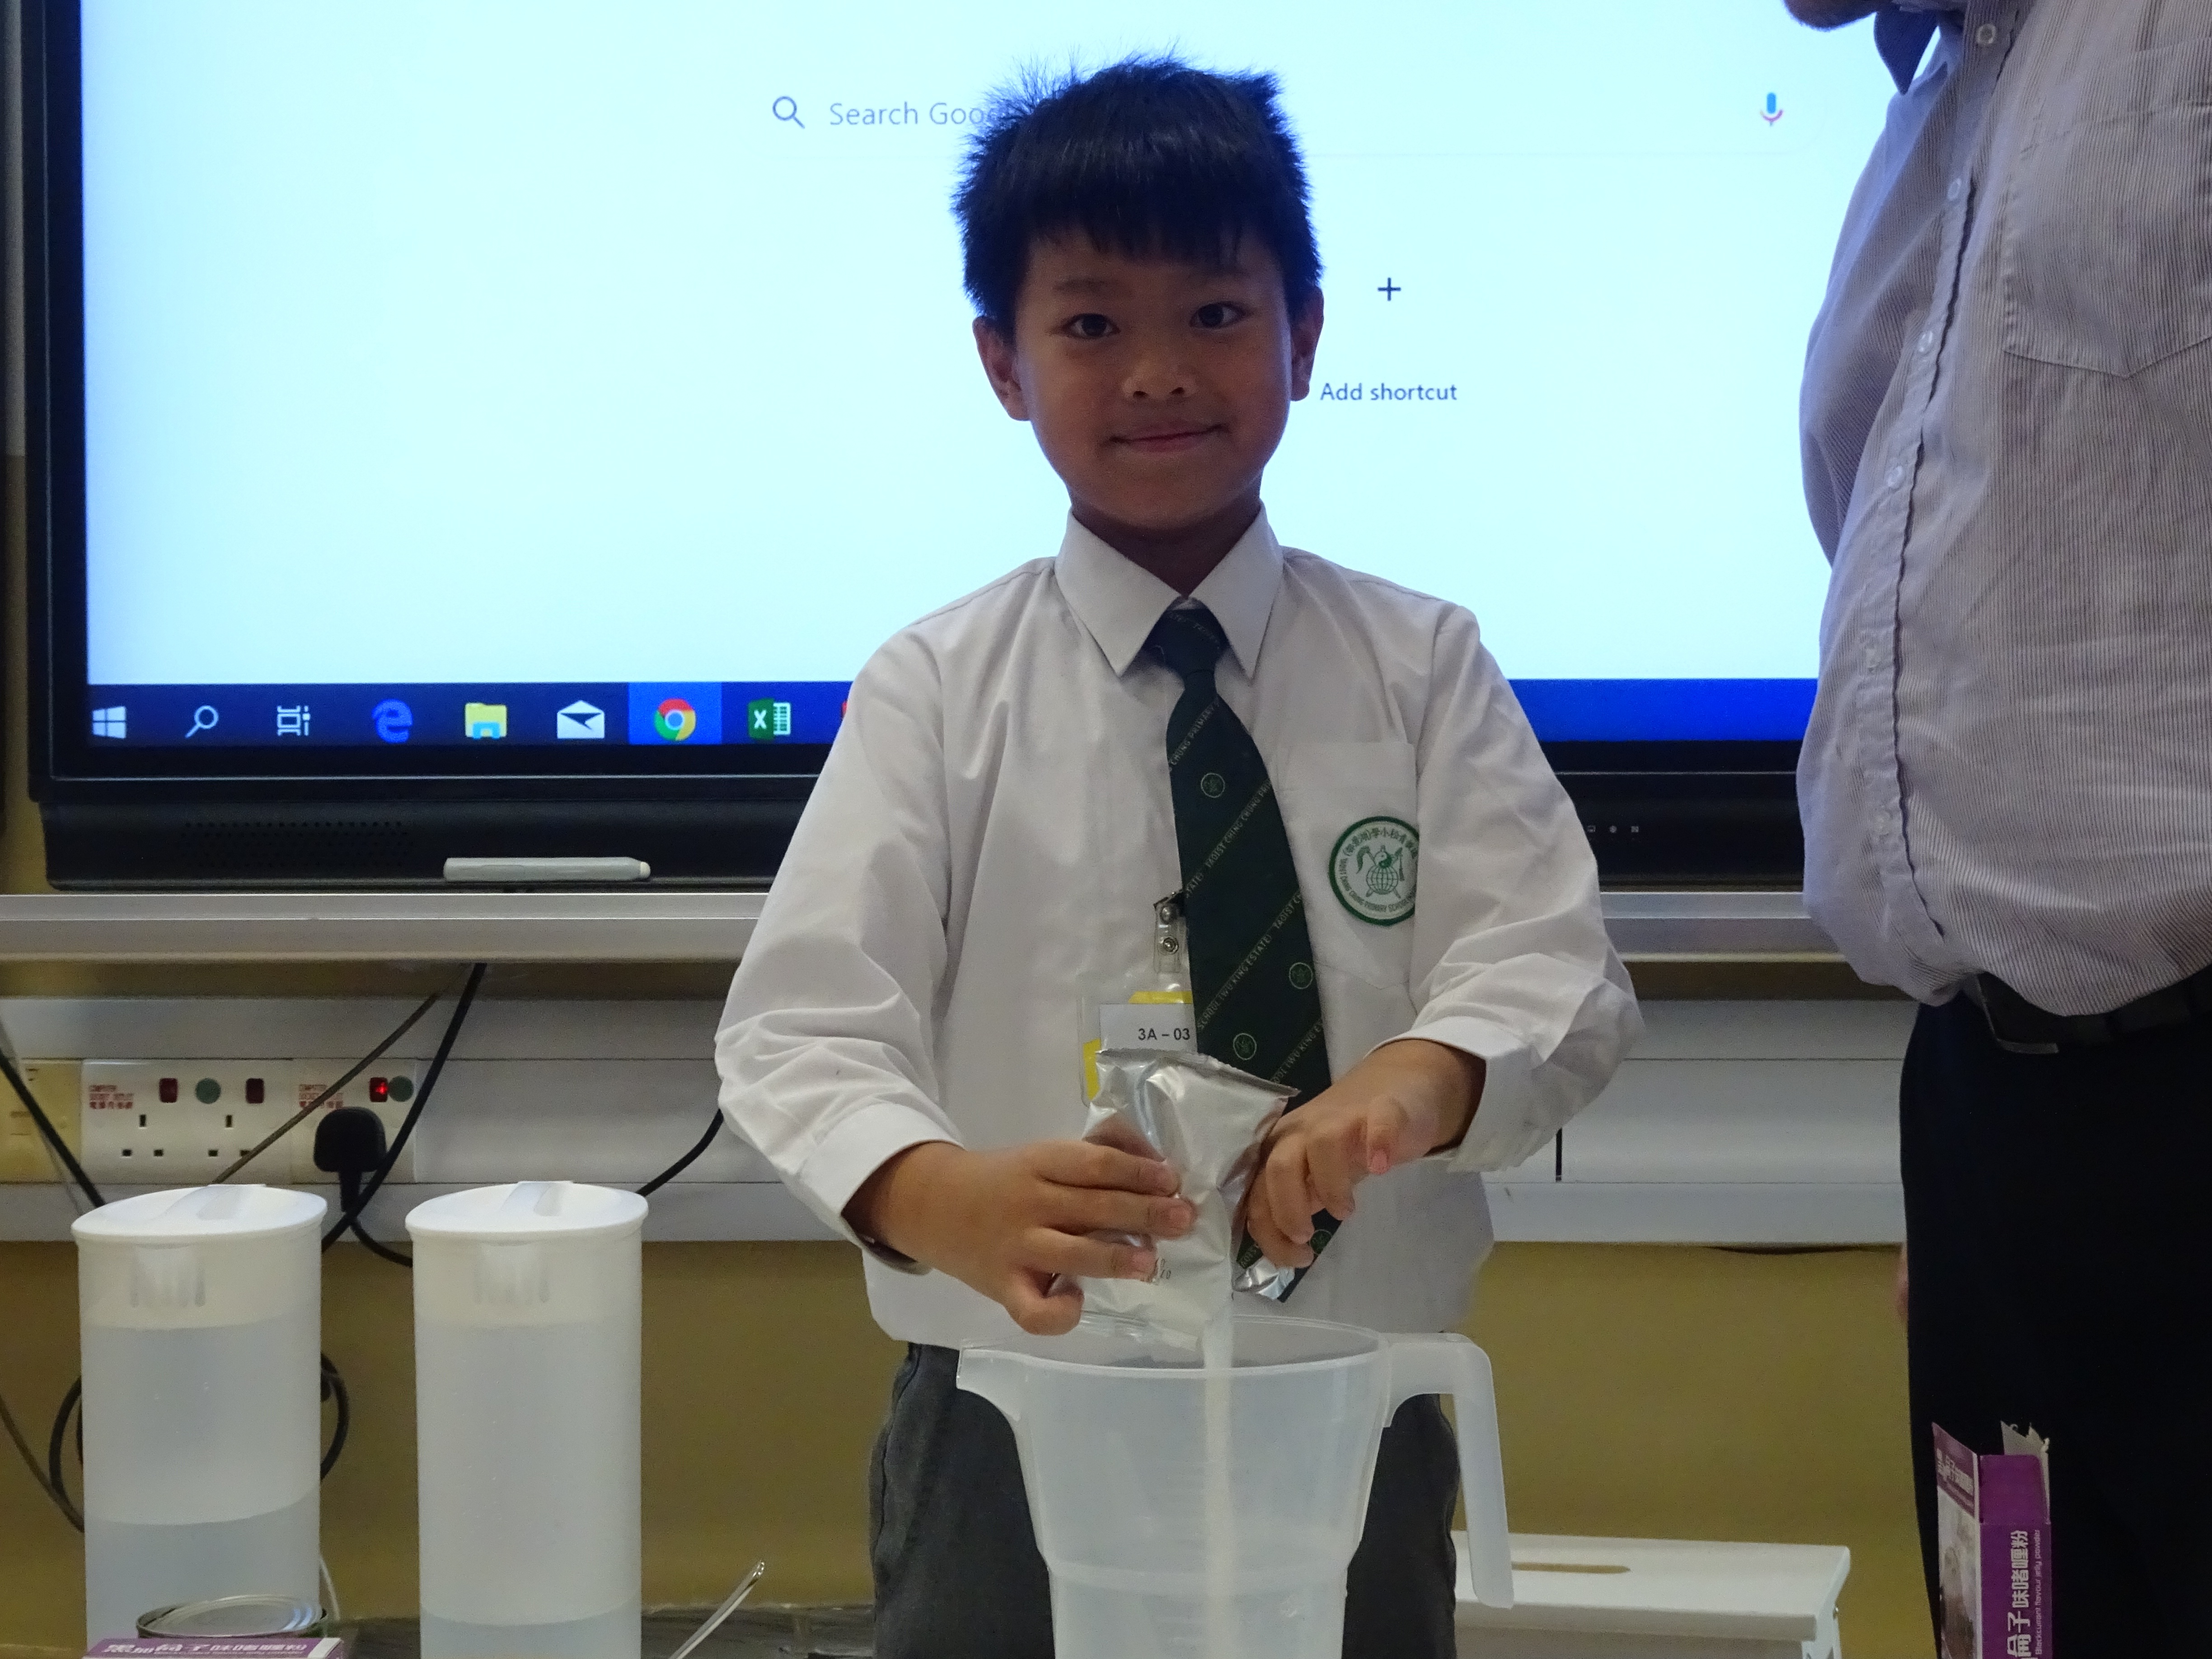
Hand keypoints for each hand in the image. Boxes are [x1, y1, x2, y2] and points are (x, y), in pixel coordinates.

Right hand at [844, 1140, 1196, 1335]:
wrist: (932, 1205)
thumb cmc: (1005, 1180)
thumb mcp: (1042, 1156)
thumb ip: (1091, 1155)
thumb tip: (1151, 1158)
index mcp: (1041, 1162)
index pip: (1095, 1164)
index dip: (1138, 1171)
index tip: (1172, 1179)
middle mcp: (1030, 1203)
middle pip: (1092, 1206)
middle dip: (1144, 1212)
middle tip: (1183, 1218)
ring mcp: (1015, 1248)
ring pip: (1070, 1255)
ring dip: (1114, 1258)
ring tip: (1150, 1263)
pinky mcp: (1003, 1287)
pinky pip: (1033, 1310)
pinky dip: (1058, 1312)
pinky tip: (1077, 1301)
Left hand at [1242, 1039, 1484, 1267]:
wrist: (1394, 1086)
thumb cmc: (1347, 1139)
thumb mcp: (1314, 1173)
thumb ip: (1296, 1201)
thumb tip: (1283, 1249)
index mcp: (1280, 1149)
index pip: (1258, 1194)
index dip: (1270, 1232)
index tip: (1294, 1258)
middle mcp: (1303, 1130)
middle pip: (1280, 1166)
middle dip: (1289, 1210)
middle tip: (1308, 1238)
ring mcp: (1343, 1117)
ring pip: (1322, 1143)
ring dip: (1330, 1185)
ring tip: (1345, 1212)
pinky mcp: (1384, 1109)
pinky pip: (1377, 1122)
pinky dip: (1377, 1143)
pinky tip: (1381, 1166)